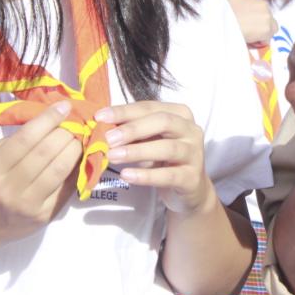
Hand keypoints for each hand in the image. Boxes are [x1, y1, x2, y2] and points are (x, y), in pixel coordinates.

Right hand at [0, 101, 82, 252]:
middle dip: (66, 132)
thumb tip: (50, 122)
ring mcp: (29, 205)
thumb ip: (16, 143)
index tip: (64, 107)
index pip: (26, 139)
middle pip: (46, 152)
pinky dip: (76, 168)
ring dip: (75, 149)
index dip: (48, 119)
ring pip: (60, 169)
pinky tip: (80, 157)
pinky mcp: (44, 216)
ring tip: (80, 137)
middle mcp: (10, 188)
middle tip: (74, 122)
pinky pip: (66, 187)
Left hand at [99, 101, 214, 214]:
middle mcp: (191, 130)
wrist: (190, 187)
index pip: (150, 107)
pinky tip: (127, 175)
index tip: (100, 117)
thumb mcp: (149, 140)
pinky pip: (168, 175)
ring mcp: (195, 154)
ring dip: (137, 151)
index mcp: (180, 114)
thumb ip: (132, 131)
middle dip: (133, 129)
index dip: (124, 111)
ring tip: (113, 156)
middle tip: (108, 138)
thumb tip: (102, 126)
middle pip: (163, 122)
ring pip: (167, 148)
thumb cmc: (164, 158)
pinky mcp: (192, 178)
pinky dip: (146, 175)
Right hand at [224, 0, 277, 45]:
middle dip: (259, 24)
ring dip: (261, 32)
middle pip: (267, 19)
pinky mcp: (267, 28)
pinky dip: (261, 41)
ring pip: (270, 28)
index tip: (246, 21)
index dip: (255, 17)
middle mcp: (264, 4)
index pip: (262, 9)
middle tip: (246, 29)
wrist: (221, 21)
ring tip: (248, 34)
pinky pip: (268, 38)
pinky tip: (250, 39)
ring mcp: (267, 16)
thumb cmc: (223, 8)